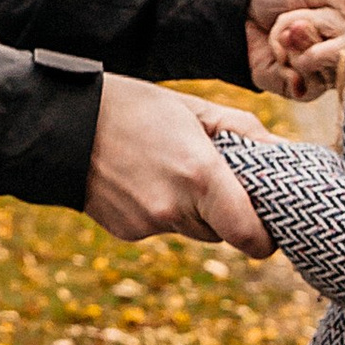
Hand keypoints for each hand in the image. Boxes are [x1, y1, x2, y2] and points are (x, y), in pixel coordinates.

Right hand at [84, 74, 273, 257]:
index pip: (251, 237)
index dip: (266, 237)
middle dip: (226, 211)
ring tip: (169, 170)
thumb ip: (243, 133)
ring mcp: (148, 225)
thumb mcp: (193, 108)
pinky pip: (162, 229)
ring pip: (193, 231)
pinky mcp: (126, 232)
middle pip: (223, 232)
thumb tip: (284, 155)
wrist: (60, 125)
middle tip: (213, 178)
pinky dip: (162, 210)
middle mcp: (175, 209)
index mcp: (200, 176)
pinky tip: (140, 179)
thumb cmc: (133, 107)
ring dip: (194, 210)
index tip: (268, 225)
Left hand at [247, 0, 344, 100]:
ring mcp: (326, 74)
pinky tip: (279, 56)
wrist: (242, 10)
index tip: (318, 13)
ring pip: (319, 67)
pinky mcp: (304, 90)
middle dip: (307, 31)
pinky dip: (285, 66)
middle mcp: (344, 53)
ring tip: (284, 35)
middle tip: (294, 22)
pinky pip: (304, 85)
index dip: (335, 26)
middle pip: (341, 53)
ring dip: (292, 47)